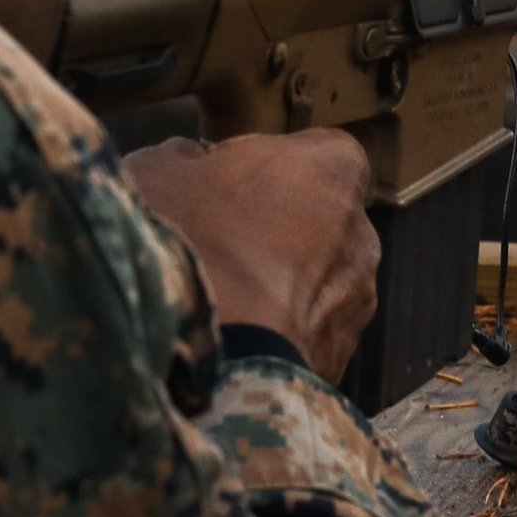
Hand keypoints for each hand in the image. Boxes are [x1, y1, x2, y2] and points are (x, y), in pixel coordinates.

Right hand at [121, 130, 379, 383]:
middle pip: (319, 221)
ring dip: (277, 289)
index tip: (225, 184)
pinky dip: (276, 337)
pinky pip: (305, 337)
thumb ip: (182, 157)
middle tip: (216, 245)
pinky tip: (230, 343)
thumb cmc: (191, 244)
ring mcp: (356, 305)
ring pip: (315, 285)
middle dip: (277, 230)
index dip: (270, 168)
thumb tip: (187, 161)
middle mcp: (360, 234)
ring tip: (219, 303)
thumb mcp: (156, 173)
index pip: (318, 153)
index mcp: (331, 170)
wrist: (213, 358)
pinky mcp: (341, 363)